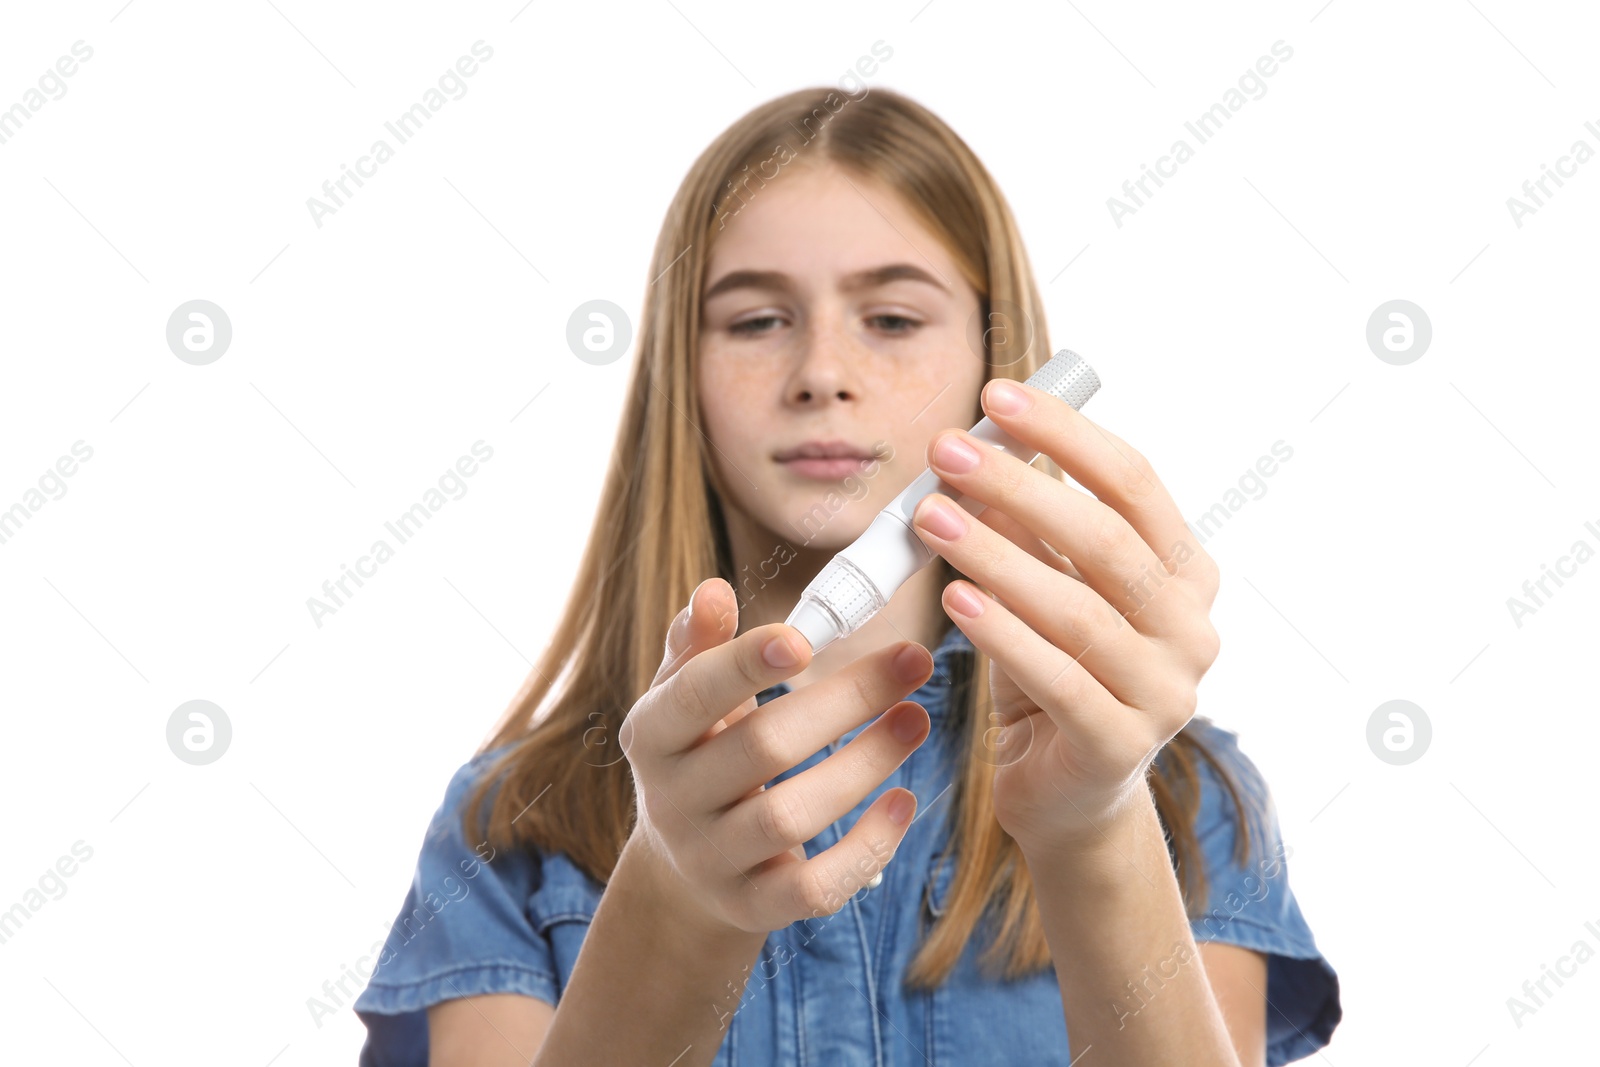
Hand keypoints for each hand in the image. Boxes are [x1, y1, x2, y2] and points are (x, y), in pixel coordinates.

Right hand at [618, 577, 934, 935]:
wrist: (682, 872)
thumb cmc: (700, 756)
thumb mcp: (686, 701)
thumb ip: (700, 646)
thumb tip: (714, 591)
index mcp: (652, 735)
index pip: (695, 694)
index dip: (746, 665)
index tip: (806, 637)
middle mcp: (673, 801)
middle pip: (763, 749)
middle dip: (846, 701)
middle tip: (913, 660)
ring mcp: (711, 860)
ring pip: (791, 817)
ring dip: (864, 764)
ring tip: (916, 719)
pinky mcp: (753, 908)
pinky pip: (814, 888)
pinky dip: (865, 847)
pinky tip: (904, 802)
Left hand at [908, 377, 1221, 861]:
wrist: (1069, 792)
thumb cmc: (1054, 671)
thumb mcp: (1044, 589)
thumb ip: (1027, 530)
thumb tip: (976, 450)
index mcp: (1185, 572)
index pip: (1133, 482)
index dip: (1064, 434)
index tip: (996, 396)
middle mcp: (1191, 628)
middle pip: (1106, 539)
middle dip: (1019, 486)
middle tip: (946, 451)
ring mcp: (1166, 692)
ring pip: (1078, 609)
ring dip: (997, 555)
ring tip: (930, 516)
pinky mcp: (1121, 746)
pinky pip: (1057, 678)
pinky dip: (1003, 634)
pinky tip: (955, 600)